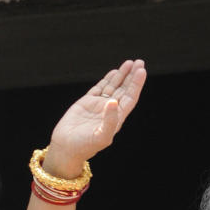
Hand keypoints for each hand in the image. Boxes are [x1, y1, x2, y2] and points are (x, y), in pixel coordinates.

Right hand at [45, 60, 146, 178]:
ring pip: (113, 86)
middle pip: (124, 89)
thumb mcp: (102, 136)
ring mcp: (98, 105)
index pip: (130, 98)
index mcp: (117, 118)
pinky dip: (107, 80)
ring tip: (129, 63)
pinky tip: (114, 72)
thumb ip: (110, 120)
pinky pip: (99, 88)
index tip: (142, 71)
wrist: (67, 147)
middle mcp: (110, 110)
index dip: (136, 84)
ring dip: (121, 75)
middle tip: (139, 62)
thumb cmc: (86, 146)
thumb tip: (113, 102)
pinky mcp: (86, 103)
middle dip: (131, 76)